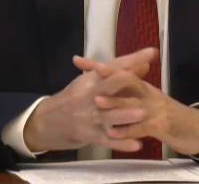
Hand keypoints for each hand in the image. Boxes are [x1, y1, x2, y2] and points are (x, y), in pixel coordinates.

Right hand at [22, 48, 156, 152]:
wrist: (47, 121)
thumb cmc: (75, 98)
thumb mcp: (92, 81)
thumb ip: (119, 72)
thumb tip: (145, 63)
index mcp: (91, 79)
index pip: (113, 66)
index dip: (132, 60)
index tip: (151, 54)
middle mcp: (90, 95)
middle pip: (107, 87)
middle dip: (123, 83)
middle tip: (142, 82)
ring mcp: (89, 116)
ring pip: (108, 115)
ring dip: (125, 115)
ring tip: (143, 113)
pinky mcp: (89, 135)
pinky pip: (107, 140)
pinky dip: (121, 142)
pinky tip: (137, 144)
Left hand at [74, 55, 198, 156]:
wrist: (192, 129)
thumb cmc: (165, 114)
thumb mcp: (146, 99)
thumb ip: (130, 89)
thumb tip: (109, 78)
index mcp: (142, 86)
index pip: (120, 70)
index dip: (100, 66)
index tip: (79, 60)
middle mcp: (148, 93)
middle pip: (129, 81)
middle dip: (110, 76)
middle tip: (93, 72)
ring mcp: (155, 109)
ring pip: (133, 104)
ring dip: (116, 103)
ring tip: (98, 102)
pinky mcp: (160, 126)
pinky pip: (141, 128)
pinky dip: (127, 131)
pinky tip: (113, 133)